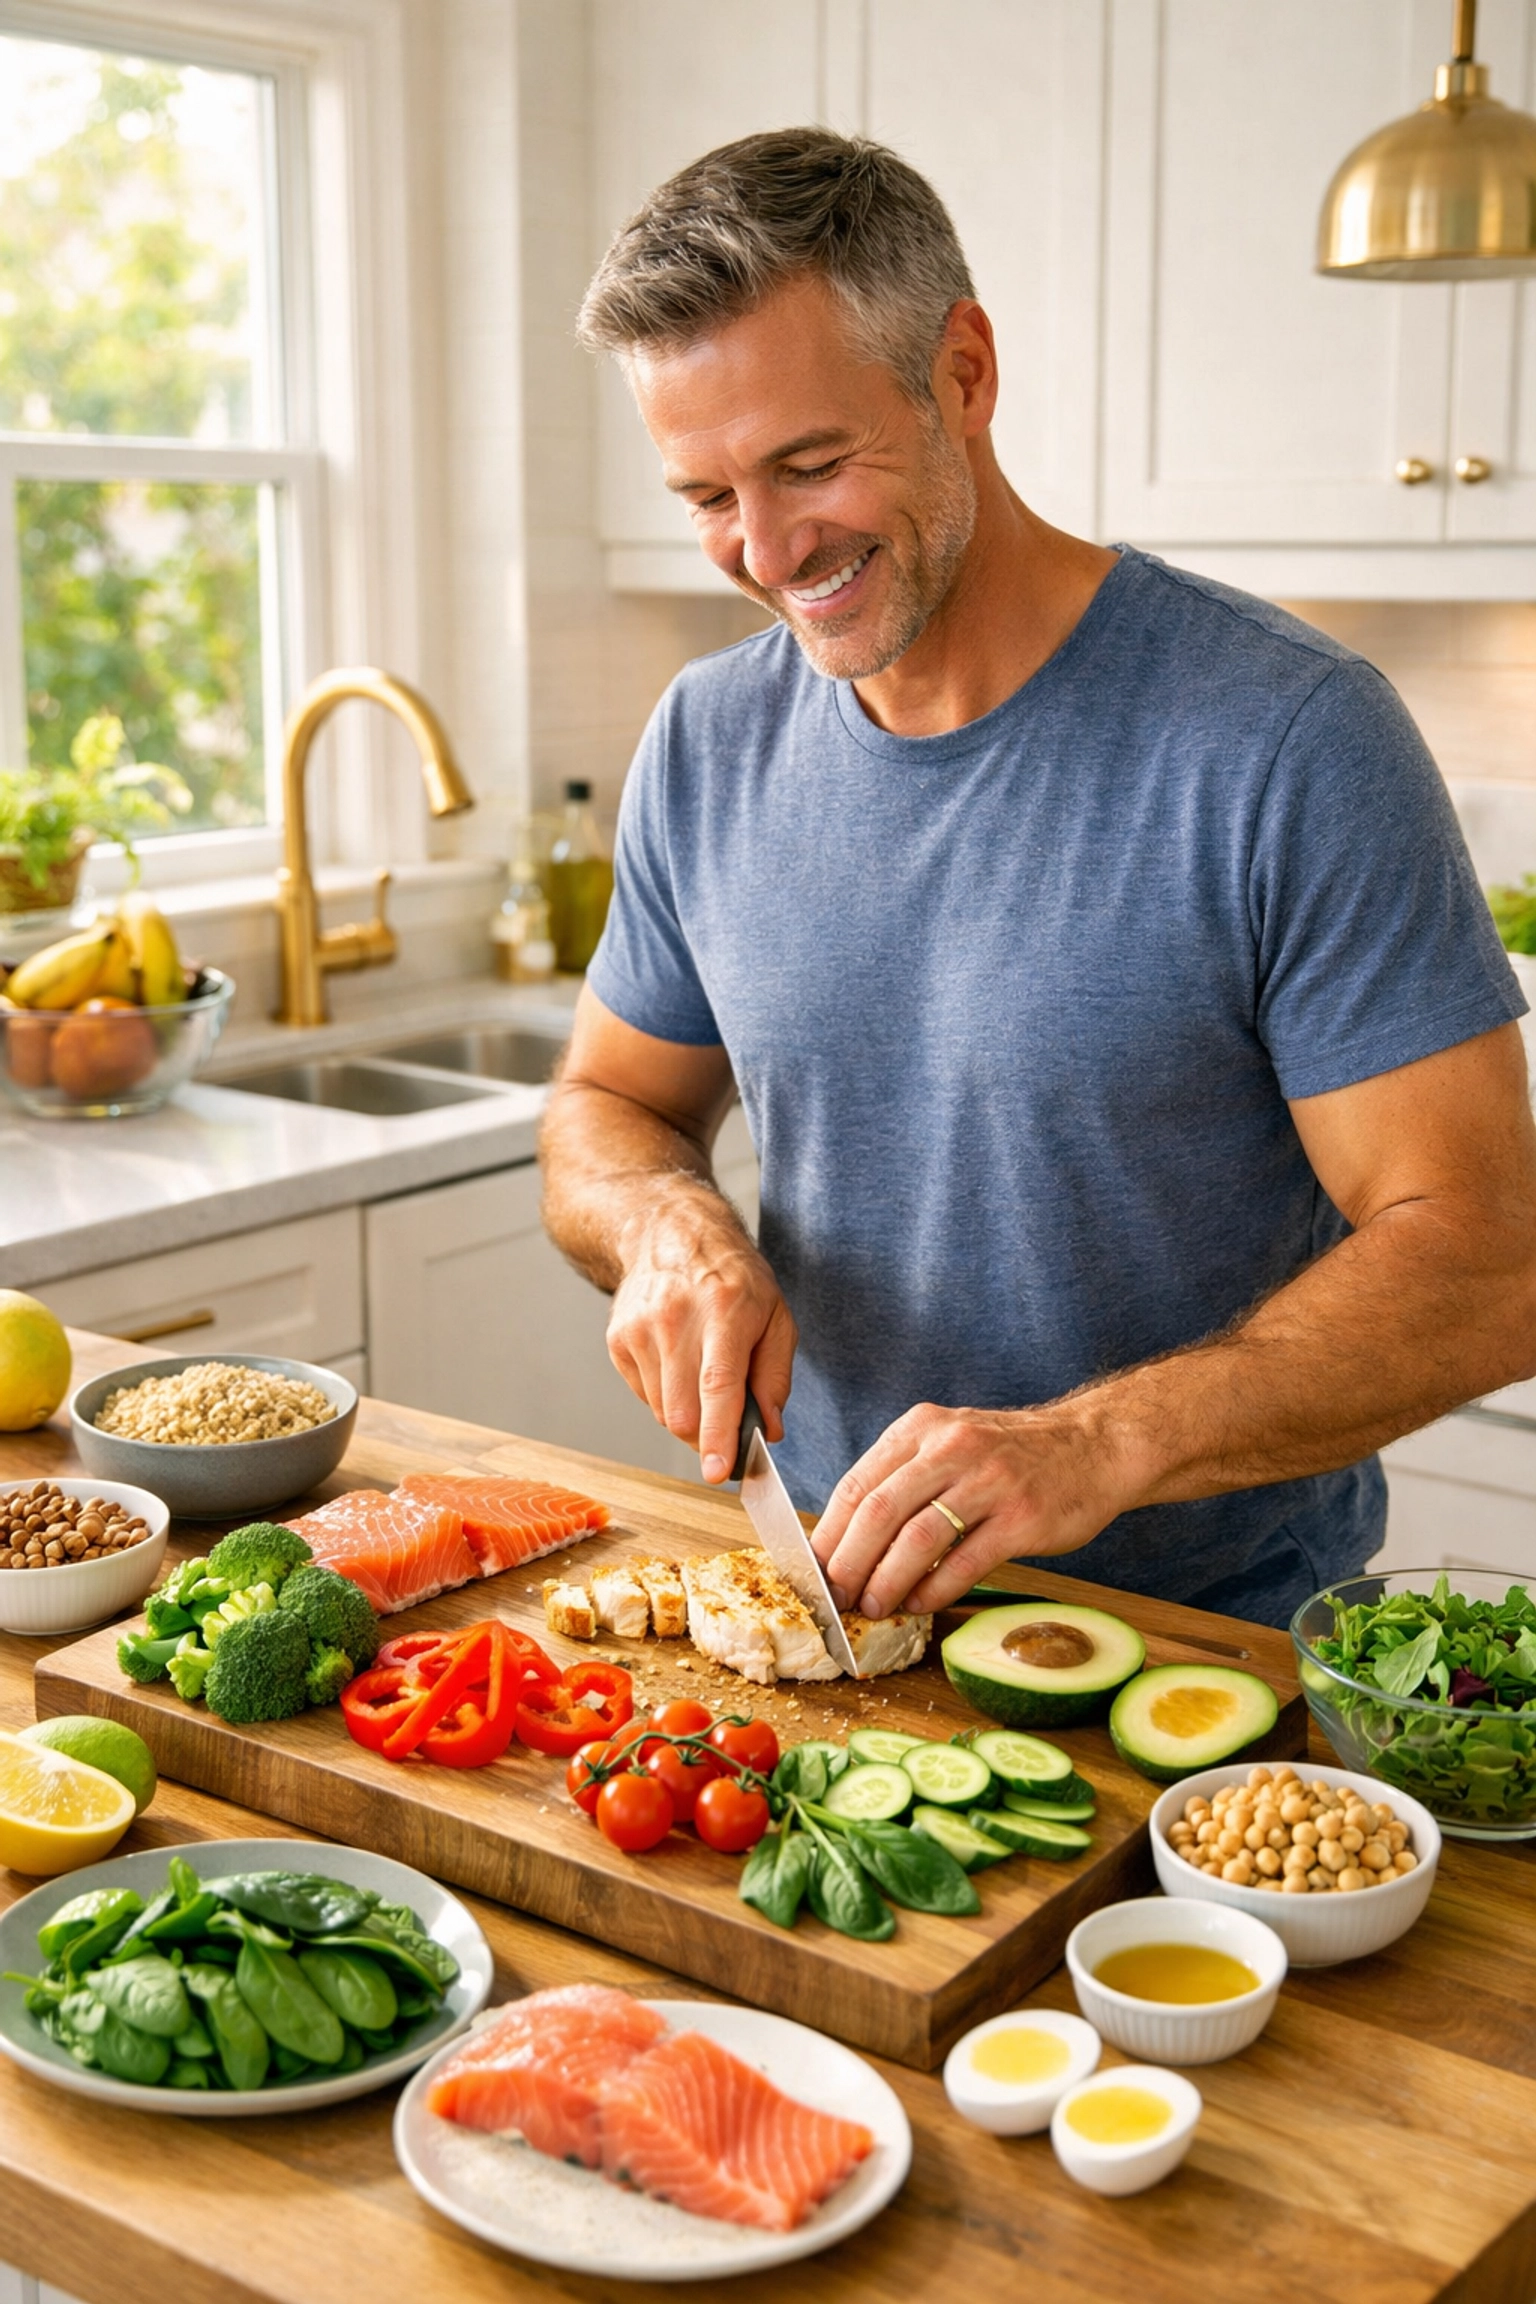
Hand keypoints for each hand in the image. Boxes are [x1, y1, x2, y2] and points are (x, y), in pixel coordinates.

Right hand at [605, 1187, 796, 1481]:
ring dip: (688, 1414)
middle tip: (728, 1426)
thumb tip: (770, 1429)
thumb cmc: (733, 1278)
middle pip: (683, 1411)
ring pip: (663, 1412)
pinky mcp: (618, 1340)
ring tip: (703, 1376)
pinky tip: (678, 1363)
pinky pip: (645, 1397)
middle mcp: (675, 1319)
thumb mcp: (775, 1315)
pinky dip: (667, 1396)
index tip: (717, 1472)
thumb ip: (775, 1376)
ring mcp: (639, 1330)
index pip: (717, 1386)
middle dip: (707, 1435)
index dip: (717, 1435)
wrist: (670, 1233)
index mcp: (724, 1311)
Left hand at [811, 1400, 1135, 1619]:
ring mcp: (989, 1481)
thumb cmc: (1012, 1454)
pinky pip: (965, 1560)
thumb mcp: (949, 1442)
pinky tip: (919, 1605)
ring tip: (873, 1607)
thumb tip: (848, 1540)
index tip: (813, 1570)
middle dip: (848, 1563)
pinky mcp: (1023, 1517)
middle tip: (836, 1598)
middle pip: (878, 1511)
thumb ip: (903, 1478)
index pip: (857, 1483)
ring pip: (917, 1538)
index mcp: (921, 1428)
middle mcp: (951, 1447)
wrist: (1094, 1446)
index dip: (829, 1534)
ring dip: (886, 1581)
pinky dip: (934, 1589)